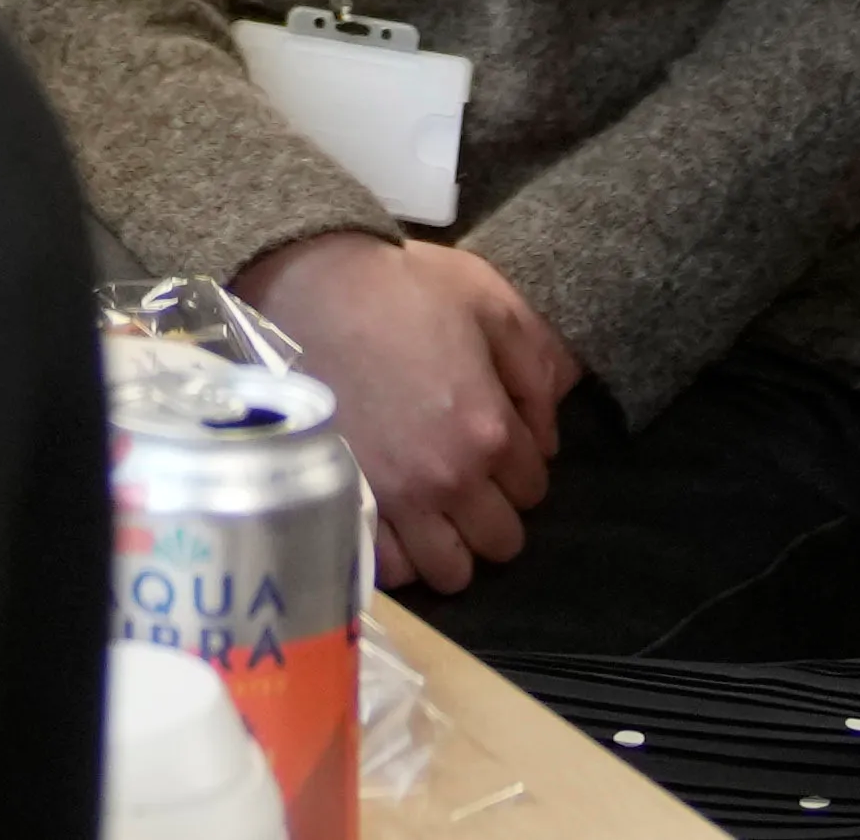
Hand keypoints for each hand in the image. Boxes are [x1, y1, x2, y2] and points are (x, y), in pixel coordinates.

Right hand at [236, 231, 574, 595]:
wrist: (310, 289)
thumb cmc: (402, 288)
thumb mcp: (489, 300)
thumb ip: (536, 362)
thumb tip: (549, 431)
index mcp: (488, 430)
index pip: (534, 487)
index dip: (521, 465)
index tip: (499, 444)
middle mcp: (448, 480)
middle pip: (501, 541)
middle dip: (494, 512)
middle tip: (470, 479)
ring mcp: (395, 501)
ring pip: (451, 572)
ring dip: (452, 545)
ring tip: (435, 510)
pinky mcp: (348, 506)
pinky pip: (391, 571)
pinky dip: (401, 556)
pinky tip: (397, 523)